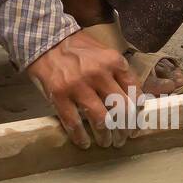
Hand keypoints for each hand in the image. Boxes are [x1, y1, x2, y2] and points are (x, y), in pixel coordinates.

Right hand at [27, 31, 140, 148]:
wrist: (45, 39)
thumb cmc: (77, 48)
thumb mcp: (104, 53)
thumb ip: (117, 73)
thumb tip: (132, 99)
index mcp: (113, 62)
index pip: (134, 92)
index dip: (137, 112)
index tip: (136, 124)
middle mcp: (99, 74)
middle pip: (121, 110)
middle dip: (125, 129)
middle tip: (123, 138)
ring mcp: (78, 85)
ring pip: (101, 120)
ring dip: (106, 136)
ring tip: (106, 142)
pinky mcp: (59, 95)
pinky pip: (74, 123)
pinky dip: (80, 137)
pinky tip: (84, 143)